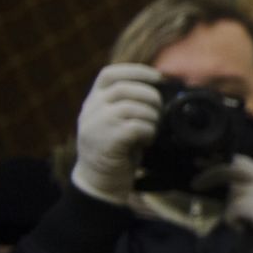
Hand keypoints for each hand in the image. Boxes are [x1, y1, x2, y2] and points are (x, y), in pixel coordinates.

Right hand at [71, 64, 162, 205]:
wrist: (99, 180)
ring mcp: (96, 125)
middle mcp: (90, 110)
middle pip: (124, 89)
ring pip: (132, 108)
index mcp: (93, 101)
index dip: (136, 71)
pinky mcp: (107, 142)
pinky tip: (146, 141)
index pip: (109, 74)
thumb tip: (162, 89)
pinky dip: (148, 132)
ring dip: (151, 117)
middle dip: (150, 97)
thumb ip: (128, 104)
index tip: (158, 77)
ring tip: (152, 129)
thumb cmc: (116, 148)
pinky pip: (135, 127)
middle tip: (159, 111)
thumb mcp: (115, 121)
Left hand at [194, 154, 252, 252]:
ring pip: (236, 194)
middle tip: (237, 214)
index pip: (244, 164)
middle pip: (237, 179)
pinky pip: (236, 207)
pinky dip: (232, 219)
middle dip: (231, 197)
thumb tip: (232, 169)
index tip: (203, 182)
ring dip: (233, 212)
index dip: (223, 171)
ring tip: (243, 224)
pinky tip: (241, 228)